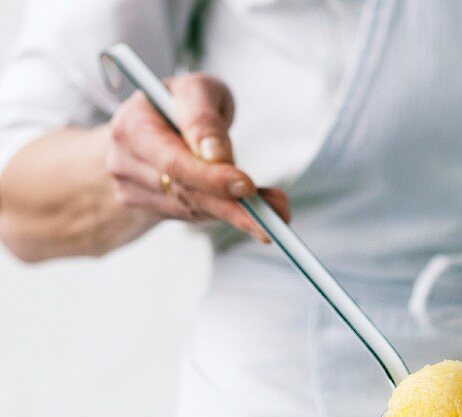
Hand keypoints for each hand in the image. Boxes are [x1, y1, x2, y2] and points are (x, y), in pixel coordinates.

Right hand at [106, 73, 289, 241]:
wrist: (152, 125)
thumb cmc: (182, 102)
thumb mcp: (199, 91)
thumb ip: (205, 117)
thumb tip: (217, 155)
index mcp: (133, 123)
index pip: (174, 160)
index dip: (211, 177)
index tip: (247, 186)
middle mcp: (125, 158)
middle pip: (184, 191)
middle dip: (233, 206)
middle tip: (273, 218)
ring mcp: (131, 187)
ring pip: (191, 208)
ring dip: (236, 215)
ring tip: (274, 216)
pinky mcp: (146, 207)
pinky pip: (191, 215)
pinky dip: (224, 215)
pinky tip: (250, 214)